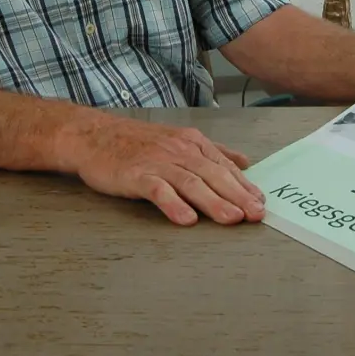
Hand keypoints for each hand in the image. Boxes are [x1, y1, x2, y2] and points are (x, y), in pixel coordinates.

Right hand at [56, 116, 266, 225]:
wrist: (93, 136)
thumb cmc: (136, 142)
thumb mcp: (179, 139)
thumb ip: (213, 151)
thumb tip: (245, 162)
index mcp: (191, 142)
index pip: (223, 165)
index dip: (244, 186)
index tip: (261, 203)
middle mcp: (178, 150)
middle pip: (212, 175)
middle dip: (237, 196)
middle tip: (256, 215)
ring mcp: (157, 162)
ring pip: (190, 183)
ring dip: (213, 202)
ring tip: (231, 218)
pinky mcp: (136, 175)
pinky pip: (158, 190)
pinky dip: (173, 204)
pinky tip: (186, 219)